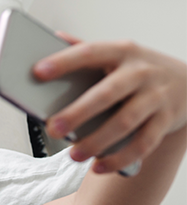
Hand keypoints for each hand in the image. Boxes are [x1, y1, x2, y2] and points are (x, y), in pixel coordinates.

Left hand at [34, 35, 186, 172]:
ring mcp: (156, 96)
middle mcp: (141, 72)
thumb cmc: (138, 70)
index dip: (64, 62)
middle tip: (53, 129)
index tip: (37, 72)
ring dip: (98, 141)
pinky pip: (143, 143)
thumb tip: (52, 36)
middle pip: (107, 93)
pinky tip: (99, 167)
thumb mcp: (118, 53)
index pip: (90, 53)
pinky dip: (120, 158)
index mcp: (122, 52)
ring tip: (74, 155)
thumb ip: (86, 49)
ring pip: (125, 122)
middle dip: (78, 113)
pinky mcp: (166, 120)